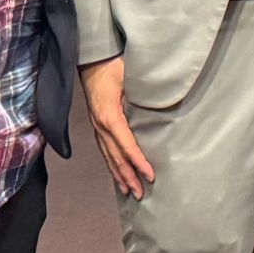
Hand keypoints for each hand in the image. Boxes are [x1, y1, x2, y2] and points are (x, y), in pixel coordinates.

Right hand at [80, 55, 154, 198]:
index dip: (138, 162)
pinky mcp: (97, 124)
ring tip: (128, 191)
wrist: (92, 58)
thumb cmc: (112, 66)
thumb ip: (143, 95)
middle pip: (116, 157)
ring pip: (108, 156)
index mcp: (110, 116)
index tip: (150, 175)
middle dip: (128, 177)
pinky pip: (104, 149)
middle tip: (140, 194)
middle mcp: (101, 126)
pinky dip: (111, 164)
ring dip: (119, 175)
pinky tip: (116, 173)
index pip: (126, 146)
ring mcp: (97, 126)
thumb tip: (161, 106)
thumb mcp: (130, 77)